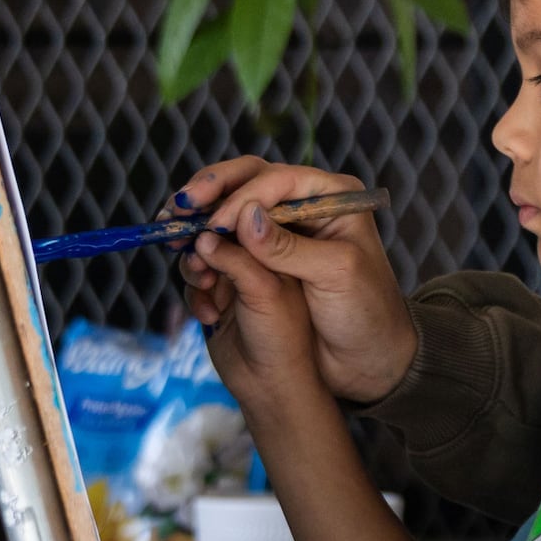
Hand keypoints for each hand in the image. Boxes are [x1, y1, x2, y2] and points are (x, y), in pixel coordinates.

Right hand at [168, 156, 418, 403]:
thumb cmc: (366, 314)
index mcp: (331, 197)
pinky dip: (202, 248)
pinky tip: (184, 258)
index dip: (241, 197)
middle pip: (247, 181)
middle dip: (209, 192)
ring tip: (172, 231)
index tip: (216, 224)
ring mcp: (280, 232)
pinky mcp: (262, 260)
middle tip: (179, 207)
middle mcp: (303, 206)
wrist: (368, 361)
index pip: (277, 179)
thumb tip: (244, 218)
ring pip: (230, 208)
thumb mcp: (335, 275)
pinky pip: (225, 243)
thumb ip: (289, 247)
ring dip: (198, 217)